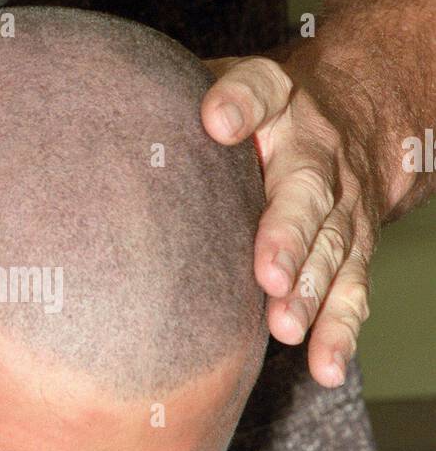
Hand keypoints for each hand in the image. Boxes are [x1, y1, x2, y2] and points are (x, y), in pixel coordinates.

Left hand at [200, 50, 380, 387]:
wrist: (355, 121)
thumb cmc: (257, 115)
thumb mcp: (221, 84)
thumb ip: (174, 96)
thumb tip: (94, 113)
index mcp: (277, 102)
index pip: (261, 90)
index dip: (242, 102)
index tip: (218, 120)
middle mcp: (315, 154)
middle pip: (305, 192)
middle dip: (288, 235)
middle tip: (269, 274)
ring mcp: (340, 206)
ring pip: (331, 250)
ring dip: (311, 293)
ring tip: (286, 327)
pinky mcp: (353, 250)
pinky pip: (351, 293)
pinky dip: (339, 332)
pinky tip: (324, 366)